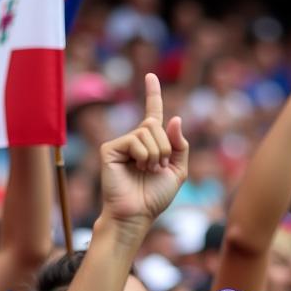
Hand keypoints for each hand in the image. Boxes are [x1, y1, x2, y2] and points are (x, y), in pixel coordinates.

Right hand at [99, 73, 187, 232]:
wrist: (136, 215)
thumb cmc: (154, 197)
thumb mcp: (177, 172)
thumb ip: (180, 146)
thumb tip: (175, 118)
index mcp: (150, 143)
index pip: (152, 113)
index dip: (153, 94)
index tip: (150, 76)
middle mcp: (134, 140)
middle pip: (156, 125)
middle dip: (165, 148)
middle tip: (157, 168)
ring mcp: (121, 143)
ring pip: (148, 132)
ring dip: (155, 155)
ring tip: (146, 170)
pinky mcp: (109, 148)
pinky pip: (136, 140)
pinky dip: (143, 156)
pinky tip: (135, 168)